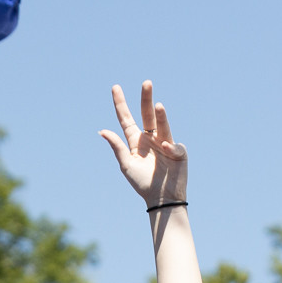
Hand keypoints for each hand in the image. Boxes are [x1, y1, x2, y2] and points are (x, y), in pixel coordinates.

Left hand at [98, 81, 187, 208]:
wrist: (161, 199)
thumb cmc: (142, 183)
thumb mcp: (126, 164)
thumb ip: (117, 147)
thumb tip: (102, 131)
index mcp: (136, 141)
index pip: (126, 119)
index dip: (121, 103)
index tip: (115, 87)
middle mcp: (151, 138)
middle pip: (147, 115)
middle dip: (146, 99)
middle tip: (146, 83)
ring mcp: (166, 143)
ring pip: (162, 125)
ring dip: (161, 116)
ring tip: (158, 105)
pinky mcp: (178, 152)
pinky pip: (173, 145)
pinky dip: (170, 146)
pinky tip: (166, 149)